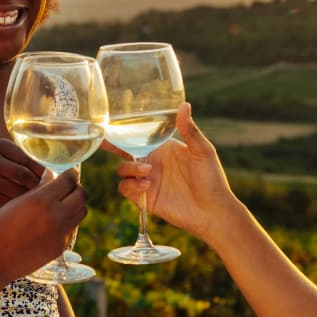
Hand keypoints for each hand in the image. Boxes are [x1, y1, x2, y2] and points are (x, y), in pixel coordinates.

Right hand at [0, 138, 44, 218]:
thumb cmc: (4, 177)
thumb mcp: (11, 161)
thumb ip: (29, 161)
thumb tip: (58, 171)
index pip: (28, 158)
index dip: (43, 170)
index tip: (51, 179)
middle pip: (24, 174)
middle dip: (37, 184)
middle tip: (46, 192)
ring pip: (20, 190)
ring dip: (31, 196)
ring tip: (36, 199)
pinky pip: (13, 202)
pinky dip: (21, 206)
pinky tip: (23, 206)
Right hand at [0, 169, 86, 285]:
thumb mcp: (15, 203)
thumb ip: (37, 190)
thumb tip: (53, 178)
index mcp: (41, 200)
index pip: (69, 179)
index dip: (69, 174)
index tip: (67, 173)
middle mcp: (55, 216)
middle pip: (82, 195)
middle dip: (76, 188)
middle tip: (67, 187)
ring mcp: (60, 234)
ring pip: (81, 212)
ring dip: (75, 204)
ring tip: (62, 203)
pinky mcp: (59, 248)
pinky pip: (71, 229)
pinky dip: (67, 222)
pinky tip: (53, 222)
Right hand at [113, 103, 236, 240]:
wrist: (212, 211)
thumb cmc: (212, 179)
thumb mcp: (202, 151)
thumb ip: (189, 130)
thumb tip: (184, 105)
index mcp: (163, 148)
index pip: (139, 136)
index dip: (124, 130)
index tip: (111, 123)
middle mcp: (152, 162)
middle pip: (124, 151)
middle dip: (111, 146)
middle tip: (103, 141)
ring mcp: (148, 180)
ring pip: (123, 169)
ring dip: (130, 167)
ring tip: (148, 171)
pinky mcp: (145, 198)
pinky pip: (126, 188)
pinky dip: (131, 185)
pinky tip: (147, 184)